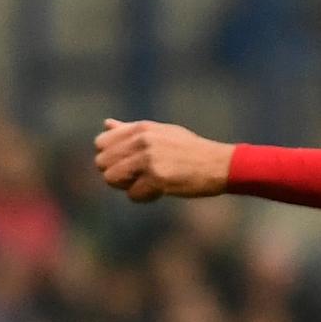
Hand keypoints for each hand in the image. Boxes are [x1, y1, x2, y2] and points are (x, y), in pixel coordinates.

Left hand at [94, 119, 232, 202]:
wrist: (220, 164)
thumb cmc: (191, 150)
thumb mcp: (161, 133)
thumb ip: (131, 130)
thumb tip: (107, 124)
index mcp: (141, 128)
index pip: (101, 142)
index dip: (110, 157)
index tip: (128, 163)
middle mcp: (142, 140)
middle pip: (102, 163)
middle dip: (117, 174)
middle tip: (139, 177)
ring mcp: (149, 159)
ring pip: (112, 179)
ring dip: (127, 186)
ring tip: (147, 184)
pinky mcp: (157, 178)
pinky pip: (132, 195)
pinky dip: (144, 197)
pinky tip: (161, 191)